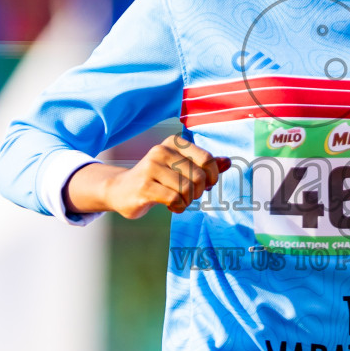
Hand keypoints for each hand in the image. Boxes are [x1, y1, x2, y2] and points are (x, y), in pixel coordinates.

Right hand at [69, 134, 230, 219]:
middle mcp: (161, 151)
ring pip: (187, 189)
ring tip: (180, 202)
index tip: (207, 185)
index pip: (207, 159)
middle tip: (191, 196)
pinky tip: (172, 207)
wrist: (121, 190)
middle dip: (199, 192)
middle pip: (199, 176)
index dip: (212, 177)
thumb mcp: (181, 167)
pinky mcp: (144, 186)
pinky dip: (178, 207)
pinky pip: (174, 199)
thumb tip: (228, 162)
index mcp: (174, 143)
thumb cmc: (158, 179)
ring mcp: (150, 167)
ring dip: (188, 201)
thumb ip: (205, 165)